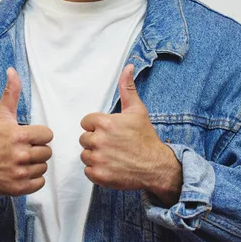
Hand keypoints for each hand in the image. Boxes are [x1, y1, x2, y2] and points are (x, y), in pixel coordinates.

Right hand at [0, 67, 52, 209]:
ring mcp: (19, 173)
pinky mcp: (19, 188)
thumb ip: (11, 92)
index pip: (47, 135)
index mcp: (19, 135)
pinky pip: (40, 183)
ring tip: (21, 160)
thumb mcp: (1, 114)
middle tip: (23, 149)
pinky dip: (34, 179)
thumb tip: (12, 70)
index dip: (39, 135)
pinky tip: (22, 171)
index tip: (27, 136)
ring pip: (44, 167)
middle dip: (37, 150)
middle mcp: (20, 155)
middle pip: (47, 152)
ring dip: (36, 164)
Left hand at [79, 64, 181, 205]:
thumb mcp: (137, 110)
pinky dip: (96, 170)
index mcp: (105, 123)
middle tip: (113, 145)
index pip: (86, 122)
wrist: (156, 166)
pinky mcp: (99, 175)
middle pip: (84, 138)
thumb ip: (127, 88)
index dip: (97, 126)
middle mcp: (100, 140)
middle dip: (96, 141)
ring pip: (85, 154)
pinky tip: (111, 166)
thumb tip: (128, 66)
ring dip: (95, 156)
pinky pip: (87, 170)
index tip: (110, 131)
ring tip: (112, 156)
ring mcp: (99, 159)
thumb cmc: (145, 137)